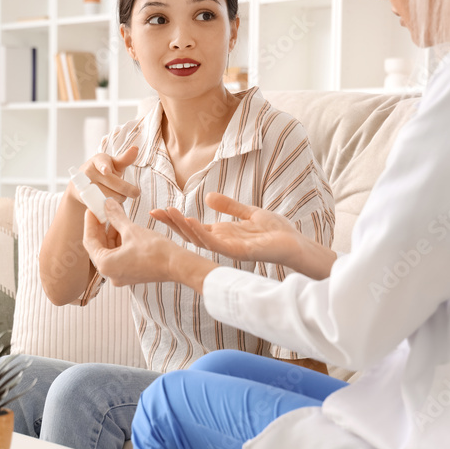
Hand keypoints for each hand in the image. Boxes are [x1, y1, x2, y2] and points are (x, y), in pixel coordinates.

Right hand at [70, 146, 140, 202]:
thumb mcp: (114, 164)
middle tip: (135, 193)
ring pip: (110, 196)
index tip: (106, 171)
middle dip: (128, 190)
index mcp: (98, 160)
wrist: (81, 185)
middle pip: (114, 184)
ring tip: (120, 196)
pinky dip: (110, 206)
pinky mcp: (83, 198)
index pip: (102, 164)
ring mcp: (84, 184)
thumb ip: (125, 158)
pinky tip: (112, 204)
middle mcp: (89, 171)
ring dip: (120, 199)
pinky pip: (102, 205)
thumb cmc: (104, 172)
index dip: (104, 167)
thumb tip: (136, 148)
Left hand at [83, 199, 215, 290]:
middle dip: (101, 227)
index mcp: (105, 265)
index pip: (90, 241)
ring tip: (115, 215)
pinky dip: (120, 242)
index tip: (92, 209)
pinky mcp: (131, 274)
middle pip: (99, 246)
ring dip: (111, 233)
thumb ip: (116, 217)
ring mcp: (121, 276)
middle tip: (102, 210)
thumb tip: (107, 204)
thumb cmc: (155, 251)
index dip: (90, 222)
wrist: (178, 265)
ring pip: (110, 251)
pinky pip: (119, 255)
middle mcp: (110, 274)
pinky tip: (124, 227)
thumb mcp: (131, 230)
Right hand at [149, 191, 303, 266]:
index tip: (157, 209)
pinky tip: (192, 222)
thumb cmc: (276, 231)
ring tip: (169, 214)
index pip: (192, 227)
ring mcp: (229, 249)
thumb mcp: (249, 212)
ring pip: (199, 239)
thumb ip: (229, 206)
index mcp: (222, 234)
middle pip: (190, 233)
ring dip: (183, 227)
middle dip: (172, 223)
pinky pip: (217, 243)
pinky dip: (203, 234)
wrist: (295, 243)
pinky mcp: (239, 252)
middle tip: (154, 212)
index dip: (175, 219)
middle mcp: (222, 243)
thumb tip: (208, 196)